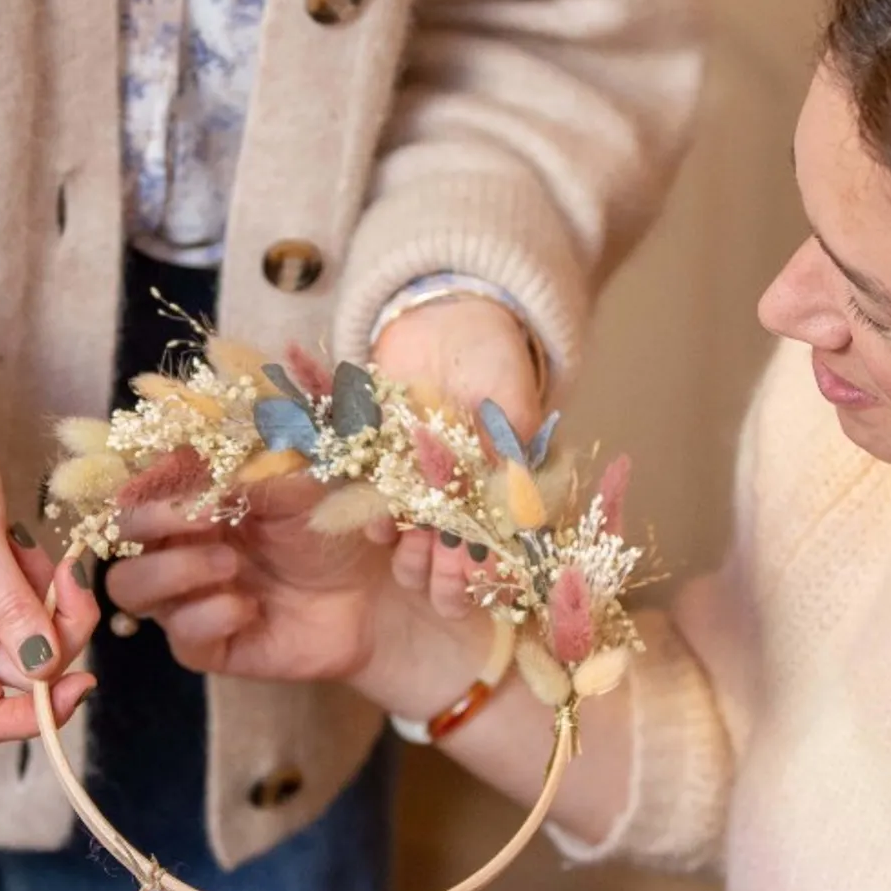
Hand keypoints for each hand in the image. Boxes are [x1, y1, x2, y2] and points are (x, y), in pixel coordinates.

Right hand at [0, 387, 96, 744]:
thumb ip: (9, 605)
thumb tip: (44, 668)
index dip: (38, 715)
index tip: (83, 677)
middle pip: (25, 675)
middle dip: (63, 635)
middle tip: (70, 578)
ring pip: (36, 638)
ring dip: (56, 604)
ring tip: (45, 553)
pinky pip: (31, 603)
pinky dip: (46, 582)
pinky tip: (29, 545)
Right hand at [107, 489, 484, 718]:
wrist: (380, 596)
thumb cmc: (338, 530)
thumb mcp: (302, 482)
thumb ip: (252, 462)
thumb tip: (203, 447)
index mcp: (195, 500)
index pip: (141, 482)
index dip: (150, 476)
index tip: (183, 466)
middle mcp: (180, 547)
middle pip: (121, 533)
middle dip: (151, 519)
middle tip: (205, 514)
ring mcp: (190, 599)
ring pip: (131, 588)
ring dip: (173, 569)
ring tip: (230, 564)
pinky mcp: (210, 647)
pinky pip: (180, 636)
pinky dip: (209, 616)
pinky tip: (250, 607)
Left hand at [372, 295, 546, 619]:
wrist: (441, 319)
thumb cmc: (490, 354)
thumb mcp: (509, 391)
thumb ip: (511, 436)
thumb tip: (512, 484)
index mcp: (503, 485)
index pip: (500, 540)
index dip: (490, 563)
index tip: (479, 569)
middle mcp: (462, 494)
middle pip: (456, 551)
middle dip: (448, 572)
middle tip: (442, 572)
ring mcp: (422, 484)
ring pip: (417, 540)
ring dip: (413, 556)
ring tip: (412, 554)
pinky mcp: (383, 467)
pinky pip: (380, 506)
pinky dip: (379, 520)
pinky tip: (380, 527)